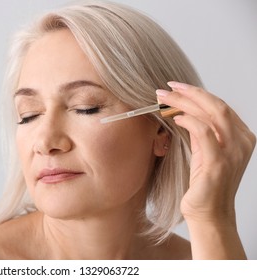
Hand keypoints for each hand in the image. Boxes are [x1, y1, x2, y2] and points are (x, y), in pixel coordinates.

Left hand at [156, 82, 255, 224]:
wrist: (209, 215)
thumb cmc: (204, 185)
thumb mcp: (204, 153)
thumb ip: (200, 133)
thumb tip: (183, 111)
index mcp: (241, 138)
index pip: (220, 107)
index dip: (197, 94)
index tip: (176, 87)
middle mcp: (242, 142)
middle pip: (217, 106)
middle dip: (190, 93)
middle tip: (167, 87)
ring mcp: (233, 152)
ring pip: (212, 114)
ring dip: (184, 102)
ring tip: (164, 98)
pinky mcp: (219, 163)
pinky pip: (204, 132)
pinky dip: (189, 120)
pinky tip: (174, 117)